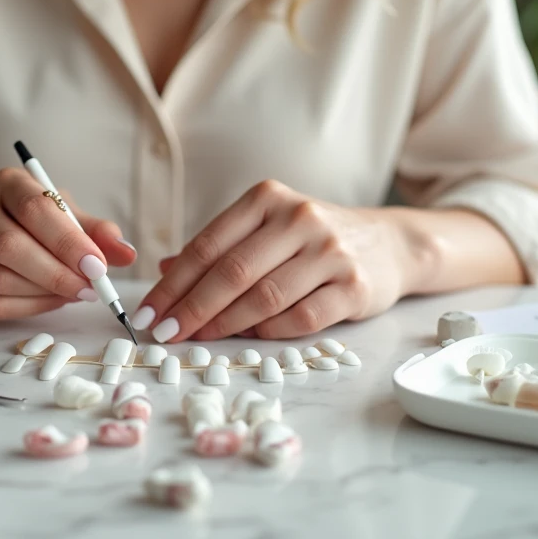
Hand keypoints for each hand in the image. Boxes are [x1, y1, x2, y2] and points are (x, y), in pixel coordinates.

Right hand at [0, 168, 135, 319]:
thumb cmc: (24, 220)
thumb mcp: (61, 212)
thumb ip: (94, 231)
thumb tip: (127, 254)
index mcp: (5, 182)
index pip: (35, 210)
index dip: (69, 243)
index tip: (98, 268)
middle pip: (11, 248)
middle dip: (57, 275)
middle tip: (89, 290)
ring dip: (43, 294)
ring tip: (72, 293)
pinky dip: (26, 309)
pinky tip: (48, 301)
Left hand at [132, 180, 428, 341]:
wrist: (389, 244)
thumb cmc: (313, 239)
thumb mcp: (266, 228)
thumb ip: (220, 248)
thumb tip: (166, 272)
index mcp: (268, 199)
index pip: (209, 245)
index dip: (173, 284)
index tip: (148, 313)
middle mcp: (300, 218)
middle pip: (232, 272)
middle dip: (191, 308)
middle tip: (165, 334)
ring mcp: (330, 252)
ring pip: (264, 298)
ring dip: (225, 325)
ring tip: (199, 339)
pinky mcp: (354, 287)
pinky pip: (300, 318)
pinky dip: (269, 332)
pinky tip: (249, 337)